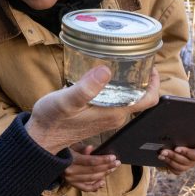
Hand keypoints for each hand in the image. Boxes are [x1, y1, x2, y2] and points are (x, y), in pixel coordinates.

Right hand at [26, 67, 159, 153]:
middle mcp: (115, 117)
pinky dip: (117, 88)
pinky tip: (105, 75)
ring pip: (128, 99)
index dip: (154, 82)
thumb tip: (106, 70)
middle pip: (140, 98)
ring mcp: (107, 118)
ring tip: (122, 62)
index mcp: (113, 113)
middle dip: (142, 78)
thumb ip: (86, 88)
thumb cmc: (51, 120)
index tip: (150, 65)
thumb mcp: (66, 101)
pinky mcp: (98, 117)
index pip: (148, 100)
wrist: (40, 138)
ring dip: (129, 82)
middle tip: (134, 57)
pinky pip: (117, 101)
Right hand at [64, 144, 119, 191]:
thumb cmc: (62, 151)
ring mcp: (71, 180)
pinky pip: (85, 188)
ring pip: (91, 179)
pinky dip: (95, 186)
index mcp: (70, 160)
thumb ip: (80, 147)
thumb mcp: (70, 145)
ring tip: (112, 169)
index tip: (113, 157)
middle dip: (107, 167)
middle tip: (117, 163)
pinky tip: (103, 182)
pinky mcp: (72, 184)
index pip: (91, 161)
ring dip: (104, 174)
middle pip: (93, 171)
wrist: (49, 161)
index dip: (103, 159)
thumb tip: (91, 148)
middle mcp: (70, 171)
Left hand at [158, 137, 194, 175]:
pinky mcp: (181, 169)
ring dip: (169, 161)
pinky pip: (175, 171)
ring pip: (179, 167)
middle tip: (163, 151)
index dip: (185, 152)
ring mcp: (188, 166)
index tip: (176, 148)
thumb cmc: (191, 136)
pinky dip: (168, 165)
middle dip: (173, 156)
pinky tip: (162, 159)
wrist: (182, 140)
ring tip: (160, 154)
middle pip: (184, 162)